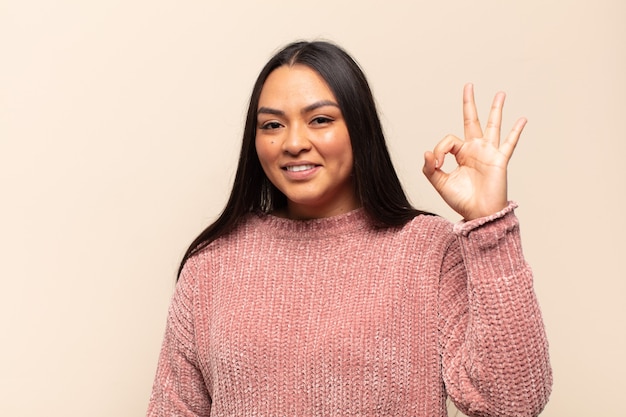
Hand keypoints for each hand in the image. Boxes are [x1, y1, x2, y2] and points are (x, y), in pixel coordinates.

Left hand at [422, 83, 525, 219]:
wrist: (478, 213)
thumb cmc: (461, 199)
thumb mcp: (439, 183)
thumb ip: (430, 168)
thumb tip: (427, 152)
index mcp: (460, 153)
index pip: (449, 140)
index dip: (440, 148)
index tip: (438, 162)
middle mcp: (475, 149)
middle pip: (472, 120)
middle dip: (469, 103)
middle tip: (468, 86)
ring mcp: (489, 153)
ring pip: (493, 125)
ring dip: (496, 109)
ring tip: (500, 94)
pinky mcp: (499, 160)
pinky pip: (509, 143)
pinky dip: (516, 131)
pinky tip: (522, 119)